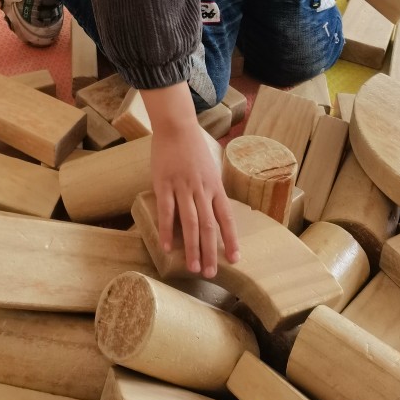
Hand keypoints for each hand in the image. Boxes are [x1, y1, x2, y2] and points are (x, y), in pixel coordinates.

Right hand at [141, 84, 238, 276]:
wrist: (176, 126)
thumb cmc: (193, 148)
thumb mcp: (210, 169)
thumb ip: (210, 190)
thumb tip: (213, 212)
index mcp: (215, 186)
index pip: (226, 218)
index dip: (231, 239)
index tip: (235, 259)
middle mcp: (202, 189)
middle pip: (209, 226)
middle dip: (210, 252)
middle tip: (209, 273)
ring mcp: (183, 187)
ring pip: (190, 223)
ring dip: (192, 248)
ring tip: (192, 267)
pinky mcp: (164, 183)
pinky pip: (167, 211)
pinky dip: (167, 230)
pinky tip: (166, 246)